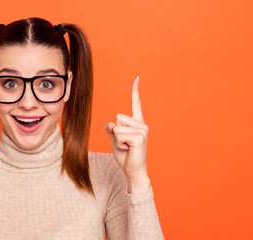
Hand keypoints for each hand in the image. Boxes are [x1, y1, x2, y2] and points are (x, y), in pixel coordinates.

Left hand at [105, 76, 150, 193]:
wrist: (133, 170)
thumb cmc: (125, 155)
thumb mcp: (115, 139)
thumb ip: (112, 129)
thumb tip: (110, 123)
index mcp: (137, 123)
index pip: (135, 104)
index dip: (135, 91)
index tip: (137, 78)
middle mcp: (142, 124)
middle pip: (117, 117)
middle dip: (115, 131)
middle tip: (124, 143)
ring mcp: (142, 130)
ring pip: (117, 126)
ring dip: (117, 139)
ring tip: (126, 147)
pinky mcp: (139, 137)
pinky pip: (119, 135)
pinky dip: (119, 144)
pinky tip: (128, 149)